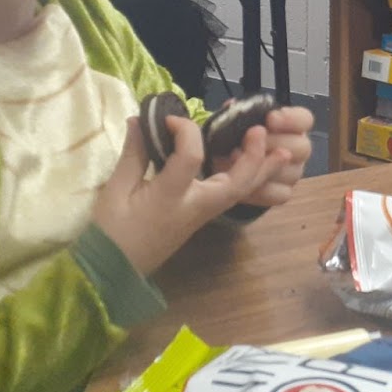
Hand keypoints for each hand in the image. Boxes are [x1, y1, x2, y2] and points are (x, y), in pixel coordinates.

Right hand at [92, 115, 289, 274]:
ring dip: (260, 171)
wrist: (114, 272)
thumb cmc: (111, 232)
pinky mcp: (201, 218)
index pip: (190, 157)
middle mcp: (194, 207)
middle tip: (259, 131)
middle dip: (252, 157)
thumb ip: (133, 154)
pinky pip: (231, 198)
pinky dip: (247, 180)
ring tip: (280, 152)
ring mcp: (202, 216)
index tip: (170, 119)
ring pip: (240, 193)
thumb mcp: (116, 190)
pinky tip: (254, 167)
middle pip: (235, 183)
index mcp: (169, 198)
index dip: (185, 131)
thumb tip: (140, 120)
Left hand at [207, 106, 313, 206]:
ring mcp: (293, 173)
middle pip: (303, 147)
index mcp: (289, 125)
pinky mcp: (283, 193)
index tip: (270, 119)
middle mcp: (296, 148)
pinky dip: (260, 190)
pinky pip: (280, 194)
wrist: (222, 169)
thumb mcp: (230, 123)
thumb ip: (236, 114)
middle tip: (249, 142)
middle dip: (273, 145)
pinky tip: (241, 184)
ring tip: (234, 162)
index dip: (291, 119)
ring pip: (292, 173)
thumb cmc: (230, 141)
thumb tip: (231, 106)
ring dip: (263, 168)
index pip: (305, 119)